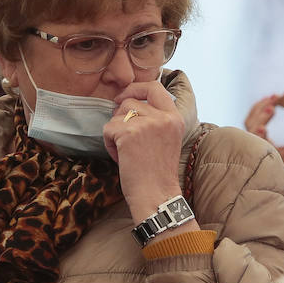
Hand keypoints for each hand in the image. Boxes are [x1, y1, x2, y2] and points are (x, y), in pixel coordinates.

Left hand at [103, 80, 187, 223]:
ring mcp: (147, 124)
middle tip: (122, 134)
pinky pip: (108, 129)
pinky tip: (121, 158)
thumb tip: (127, 102)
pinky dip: (109, 144)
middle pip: (131, 101)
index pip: (155, 87)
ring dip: (115, 132)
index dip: (136, 88)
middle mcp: (163, 117)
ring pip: (118, 114)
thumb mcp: (166, 139)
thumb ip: (155, 120)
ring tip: (126, 151)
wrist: (156, 195)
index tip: (125, 97)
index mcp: (174, 118)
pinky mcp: (129, 133)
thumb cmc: (157, 173)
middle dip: (120, 116)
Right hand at [244, 94, 283, 194]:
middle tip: (274, 100)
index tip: (276, 97)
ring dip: (259, 121)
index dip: (263, 107)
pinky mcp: (263, 165)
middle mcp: (259, 148)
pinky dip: (258, 138)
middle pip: (250, 124)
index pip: (257, 120)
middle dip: (260, 110)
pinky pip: (254, 150)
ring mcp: (259, 156)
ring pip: (249, 134)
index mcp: (267, 142)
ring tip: (271, 109)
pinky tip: (263, 130)